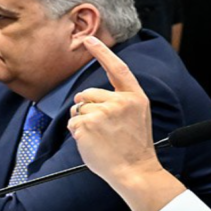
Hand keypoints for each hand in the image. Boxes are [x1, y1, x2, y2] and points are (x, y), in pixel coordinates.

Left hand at [67, 36, 160, 183]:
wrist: (135, 171)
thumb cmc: (134, 147)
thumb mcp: (137, 116)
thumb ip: (119, 101)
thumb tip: (84, 99)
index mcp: (135, 97)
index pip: (117, 68)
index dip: (102, 52)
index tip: (89, 39)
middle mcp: (120, 101)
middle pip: (88, 94)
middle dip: (87, 109)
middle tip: (103, 129)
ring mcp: (103, 113)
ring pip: (78, 110)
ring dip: (82, 123)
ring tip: (100, 138)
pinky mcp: (87, 125)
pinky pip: (72, 124)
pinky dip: (77, 134)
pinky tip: (93, 143)